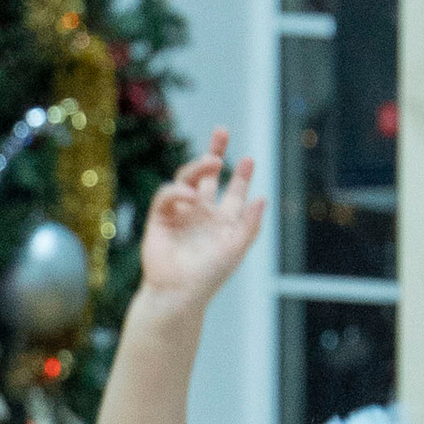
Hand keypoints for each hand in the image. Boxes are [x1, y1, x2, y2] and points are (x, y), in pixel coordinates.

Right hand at [138, 129, 265, 305]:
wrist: (178, 292)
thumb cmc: (209, 275)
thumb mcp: (235, 248)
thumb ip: (250, 224)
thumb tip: (263, 198)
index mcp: (222, 220)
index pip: (233, 191)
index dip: (241, 175)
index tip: (249, 159)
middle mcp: (202, 212)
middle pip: (207, 175)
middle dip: (214, 152)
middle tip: (222, 131)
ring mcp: (180, 212)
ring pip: (187, 178)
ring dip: (198, 167)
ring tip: (213, 162)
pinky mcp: (160, 216)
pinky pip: (167, 195)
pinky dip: (177, 191)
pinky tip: (189, 195)